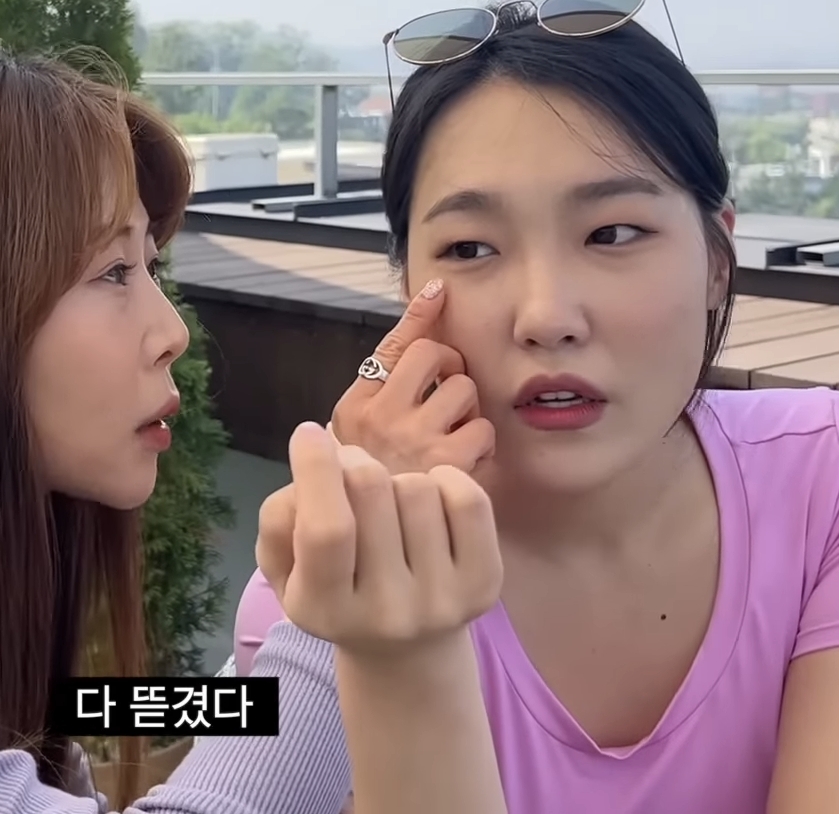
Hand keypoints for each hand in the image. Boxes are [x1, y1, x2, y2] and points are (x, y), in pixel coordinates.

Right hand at [255, 422, 501, 657]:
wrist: (405, 649)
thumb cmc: (336, 593)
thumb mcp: (286, 571)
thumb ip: (279, 520)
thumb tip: (312, 464)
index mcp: (327, 609)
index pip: (327, 529)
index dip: (316, 469)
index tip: (308, 433)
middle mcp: (388, 613)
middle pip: (372, 491)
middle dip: (353, 462)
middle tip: (349, 471)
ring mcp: (442, 600)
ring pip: (418, 487)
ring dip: (397, 480)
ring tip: (390, 506)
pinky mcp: (484, 584)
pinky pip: (469, 498)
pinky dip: (446, 479)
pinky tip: (431, 500)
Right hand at [331, 279, 494, 473]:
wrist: (366, 547)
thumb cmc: (374, 480)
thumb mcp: (361, 429)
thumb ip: (388, 374)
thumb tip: (431, 293)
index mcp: (355, 405)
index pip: (394, 343)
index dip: (422, 314)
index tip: (442, 291)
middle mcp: (379, 416)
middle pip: (436, 354)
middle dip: (450, 371)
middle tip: (445, 402)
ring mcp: (412, 440)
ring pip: (465, 389)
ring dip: (468, 410)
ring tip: (453, 436)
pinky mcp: (445, 465)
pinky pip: (483, 429)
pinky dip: (481, 445)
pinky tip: (464, 464)